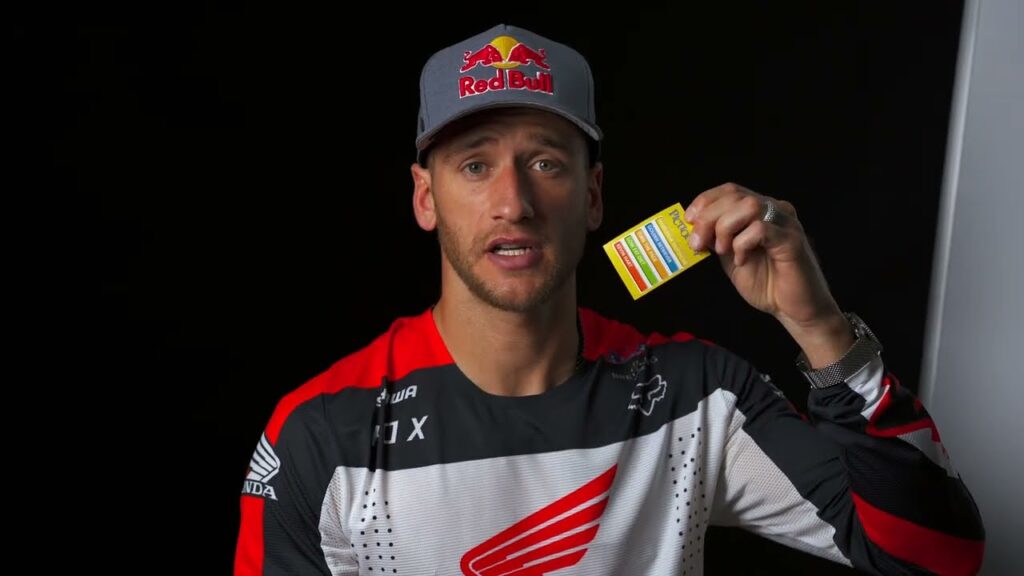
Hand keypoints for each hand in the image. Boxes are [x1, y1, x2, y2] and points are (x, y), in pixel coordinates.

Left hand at [685, 183, 851, 365]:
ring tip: (723, 251)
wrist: (793, 310)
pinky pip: (761, 229)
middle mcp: (775, 211)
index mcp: (760, 212)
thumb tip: (693, 227)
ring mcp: (785, 223)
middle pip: (736, 195)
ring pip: (749, 206)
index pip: (730, 190)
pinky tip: (742, 260)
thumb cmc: (766, 283)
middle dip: (708, 217)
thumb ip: (716, 239)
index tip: (689, 220)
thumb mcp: (731, 257)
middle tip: (698, 243)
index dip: (706, 201)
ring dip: (726, 227)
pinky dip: (743, 243)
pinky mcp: (792, 240)